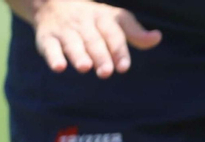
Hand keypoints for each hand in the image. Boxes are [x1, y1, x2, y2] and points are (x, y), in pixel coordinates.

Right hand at [25, 0, 161, 76]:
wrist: (52, 2)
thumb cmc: (93, 20)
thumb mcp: (115, 21)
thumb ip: (135, 32)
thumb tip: (157, 37)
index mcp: (102, 18)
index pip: (113, 33)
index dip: (118, 50)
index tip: (123, 67)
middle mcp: (83, 23)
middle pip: (93, 40)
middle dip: (100, 56)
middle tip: (106, 72)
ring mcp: (64, 30)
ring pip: (72, 43)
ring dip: (78, 55)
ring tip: (85, 67)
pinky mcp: (47, 38)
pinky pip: (49, 46)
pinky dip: (53, 57)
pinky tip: (59, 67)